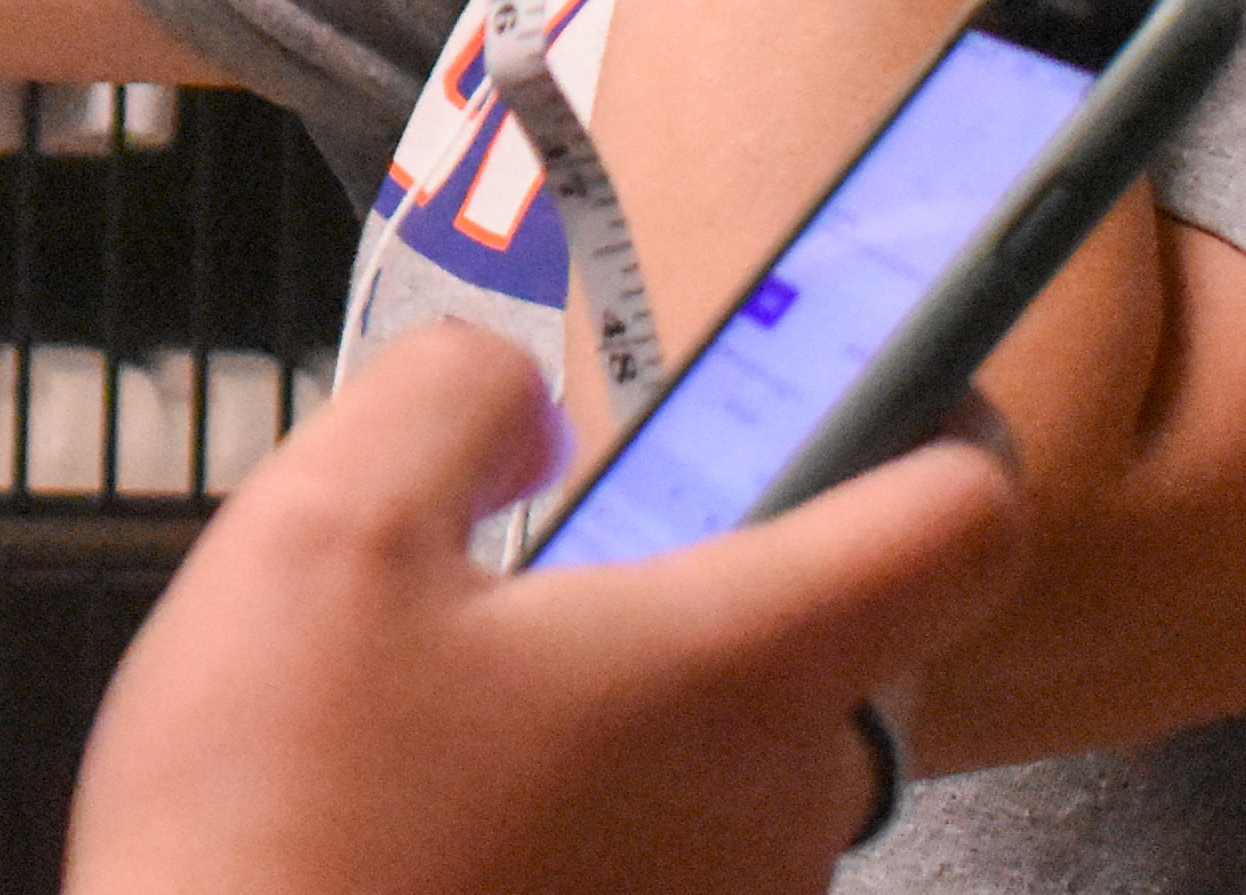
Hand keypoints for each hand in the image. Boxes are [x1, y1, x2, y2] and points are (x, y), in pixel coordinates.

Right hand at [70, 330, 1026, 894]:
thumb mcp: (319, 529)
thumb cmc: (282, 813)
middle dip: (718, 585)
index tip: (885, 398)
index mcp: (739, 665)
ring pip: (746, 767)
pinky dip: (598, 827)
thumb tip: (524, 405)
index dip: (951, 436)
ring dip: (643, 719)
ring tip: (456, 719)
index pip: (963, 524)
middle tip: (546, 569)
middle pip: (838, 648)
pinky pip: (678, 872)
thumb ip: (449, 402)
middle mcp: (787, 811)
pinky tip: (449, 829)